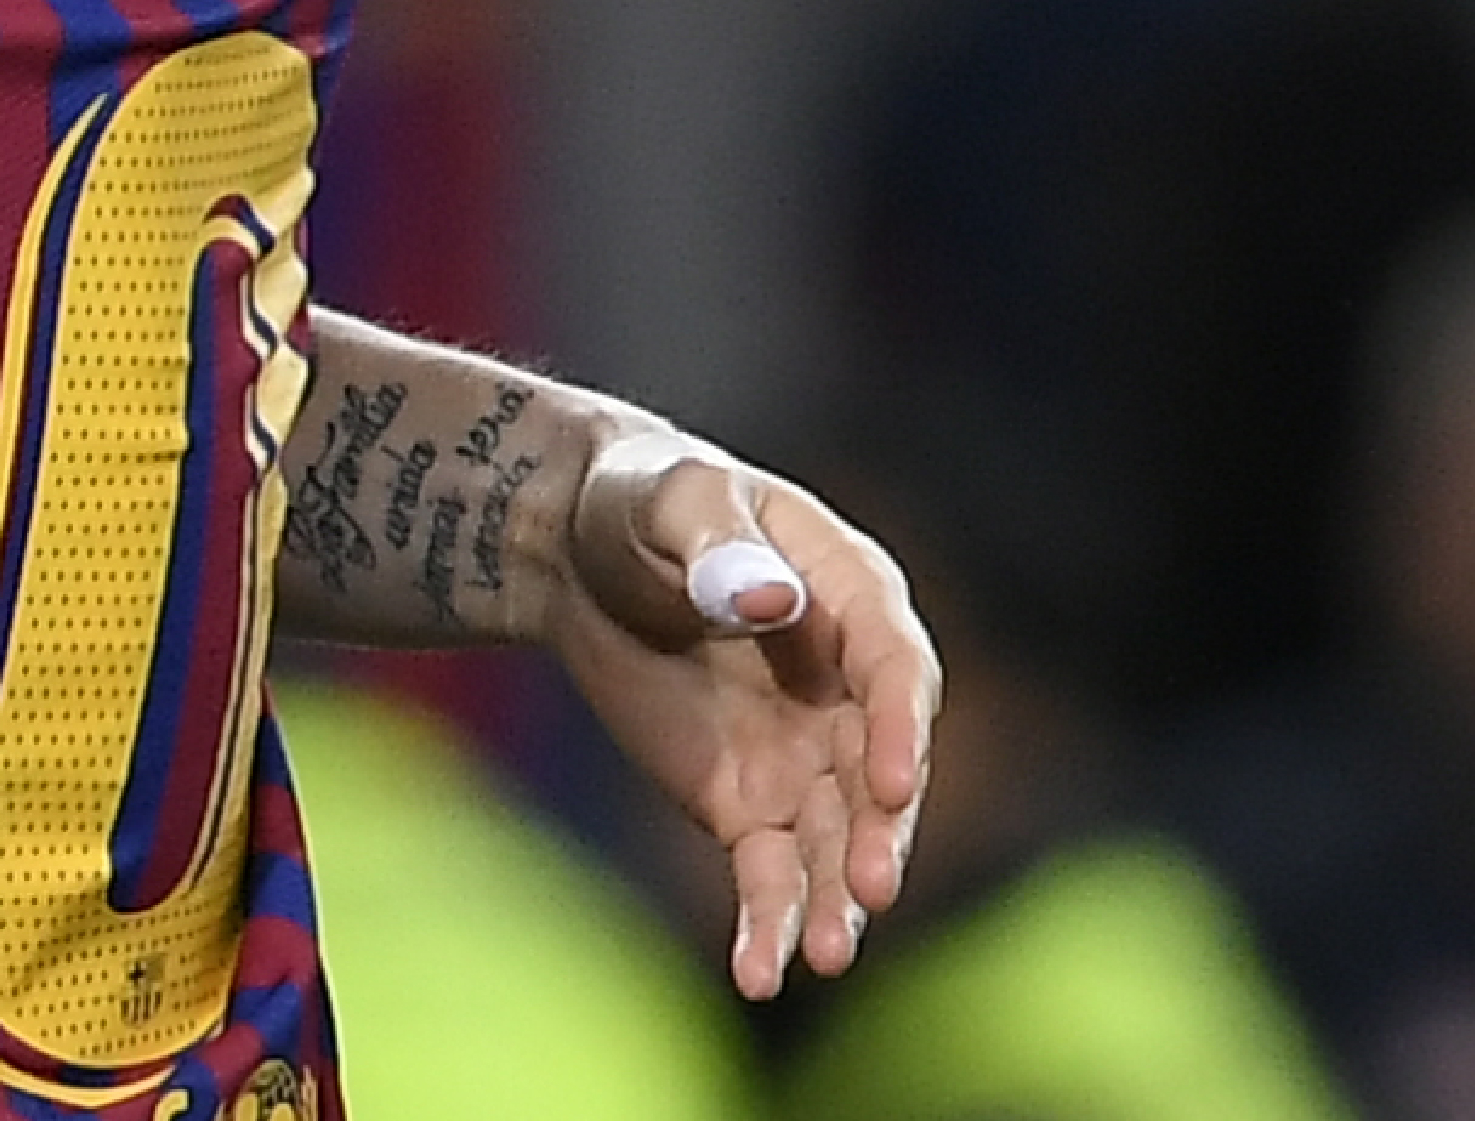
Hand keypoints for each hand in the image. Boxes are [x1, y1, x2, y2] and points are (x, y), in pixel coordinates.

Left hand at [538, 425, 938, 999]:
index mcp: (853, 599)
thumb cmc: (641, 501)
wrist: (574, 547)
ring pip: (835, 841)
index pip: (898, 672)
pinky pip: (771, 873)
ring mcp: (804, 756)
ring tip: (823, 955)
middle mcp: (847, 692)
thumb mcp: (672, 498)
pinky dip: (767, 923)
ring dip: (835, 899)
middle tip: (868, 891)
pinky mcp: (749, 803)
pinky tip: (758, 975)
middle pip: (878, 774)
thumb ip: (719, 544)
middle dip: (877, 836)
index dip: (900, 728)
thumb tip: (770, 598)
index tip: (893, 783)